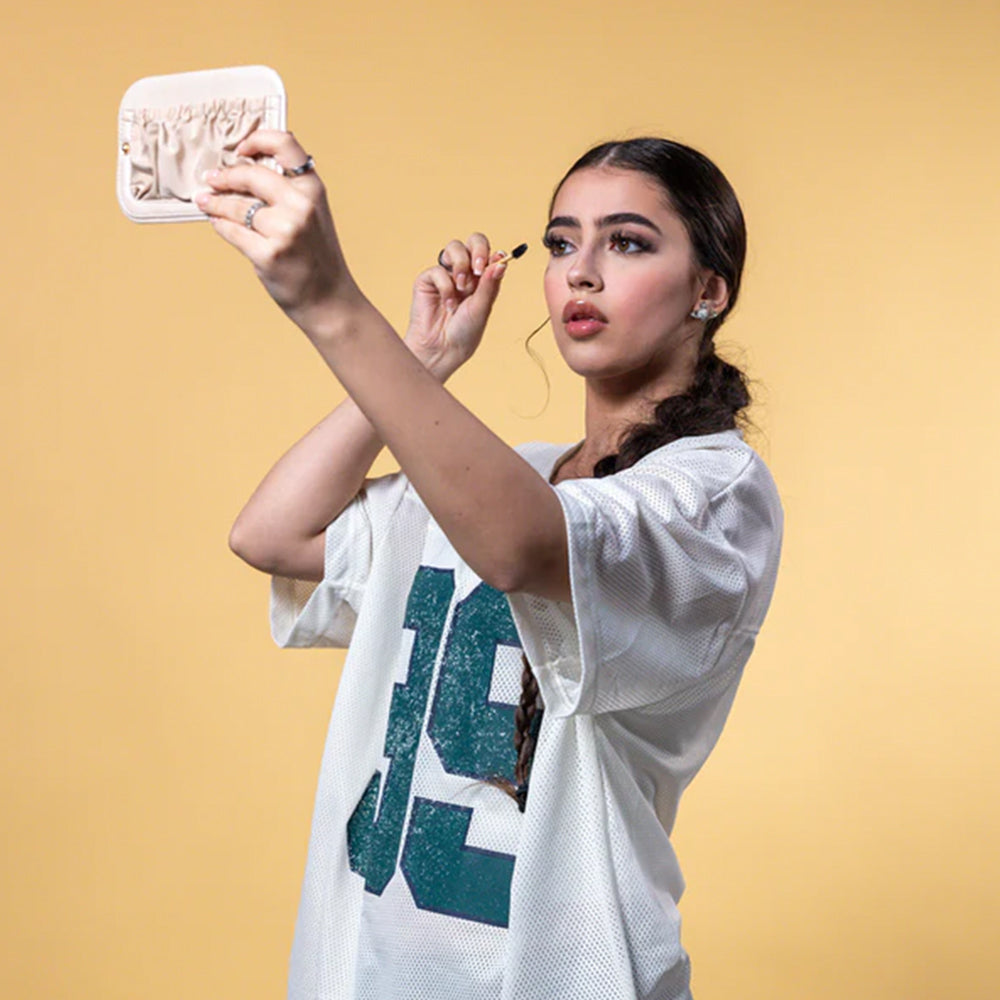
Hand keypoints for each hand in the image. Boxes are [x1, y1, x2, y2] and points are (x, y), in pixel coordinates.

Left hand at [195, 130, 360, 332]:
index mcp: (313, 189)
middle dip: (224, 176)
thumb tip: (242, 170)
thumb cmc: (317, 257)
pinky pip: (231, 231)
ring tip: (206, 202)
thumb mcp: (313, 215)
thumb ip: (288, 190)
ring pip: (236, 205)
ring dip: (215, 203)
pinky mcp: (268, 254)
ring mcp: (285, 231)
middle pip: (250, 174)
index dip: (257, 140)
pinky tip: (217, 223)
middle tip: (211, 179)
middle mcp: (301, 206)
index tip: (240, 150)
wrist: (329, 299)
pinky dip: (220, 225)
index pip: (284, 144)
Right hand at [405, 233, 508, 380]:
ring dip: (461, 264)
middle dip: (478, 250)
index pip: (490, 253)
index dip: (493, 253)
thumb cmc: (465, 332)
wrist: (442, 348)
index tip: (498, 260)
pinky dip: (446, 287)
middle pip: (473, 242)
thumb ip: (490, 283)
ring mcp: (446, 274)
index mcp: (482, 279)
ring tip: (462, 287)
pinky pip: (438, 269)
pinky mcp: (428, 280)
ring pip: (454, 247)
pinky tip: (448, 304)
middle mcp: (465, 273)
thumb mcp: (482, 307)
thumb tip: (501, 262)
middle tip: (478, 268)